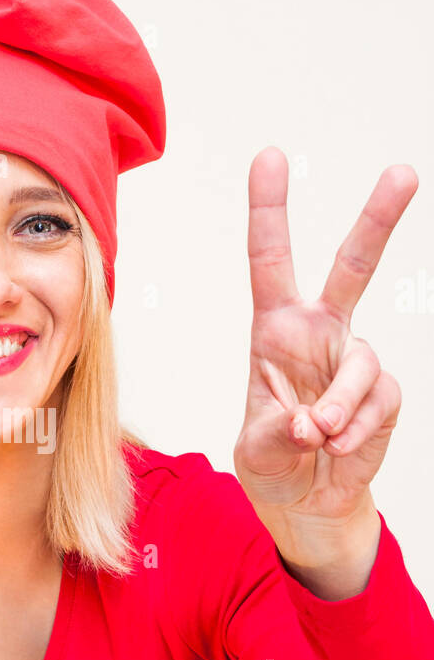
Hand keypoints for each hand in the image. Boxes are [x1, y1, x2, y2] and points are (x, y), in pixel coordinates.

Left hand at [233, 147, 417, 536]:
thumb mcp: (255, 449)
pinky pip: (376, 402)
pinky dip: (355, 430)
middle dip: (378, 220)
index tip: (270, 157)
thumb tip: (313, 423)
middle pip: (353, 267)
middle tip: (404, 172)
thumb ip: (278, 433)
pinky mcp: (383, 396)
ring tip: (320, 438)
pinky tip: (337, 449)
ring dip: (339, 405)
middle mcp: (320, 334)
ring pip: (361, 364)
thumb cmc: (273, 462)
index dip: (269, 210)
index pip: (270, 260)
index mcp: (276, 330)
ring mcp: (355, 363)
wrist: (307, 502)